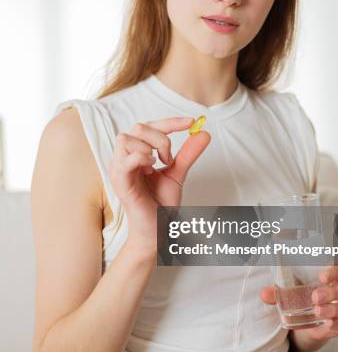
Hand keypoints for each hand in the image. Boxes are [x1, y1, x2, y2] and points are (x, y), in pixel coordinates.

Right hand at [108, 116, 210, 252]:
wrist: (157, 230)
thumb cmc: (160, 203)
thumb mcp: (178, 173)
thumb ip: (188, 153)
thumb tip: (204, 133)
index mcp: (136, 153)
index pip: (149, 126)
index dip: (170, 121)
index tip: (191, 122)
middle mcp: (124, 157)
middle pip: (138, 127)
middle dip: (161, 137)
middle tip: (170, 159)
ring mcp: (119, 169)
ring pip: (127, 138)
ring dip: (149, 146)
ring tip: (158, 165)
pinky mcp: (119, 182)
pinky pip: (125, 160)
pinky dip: (141, 157)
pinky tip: (151, 167)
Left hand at [260, 265, 337, 341]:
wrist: (309, 322)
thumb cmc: (305, 297)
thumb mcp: (292, 293)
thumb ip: (279, 293)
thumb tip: (264, 294)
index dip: (334, 271)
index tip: (321, 277)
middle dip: (333, 292)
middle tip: (315, 297)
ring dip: (335, 309)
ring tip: (318, 312)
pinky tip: (329, 324)